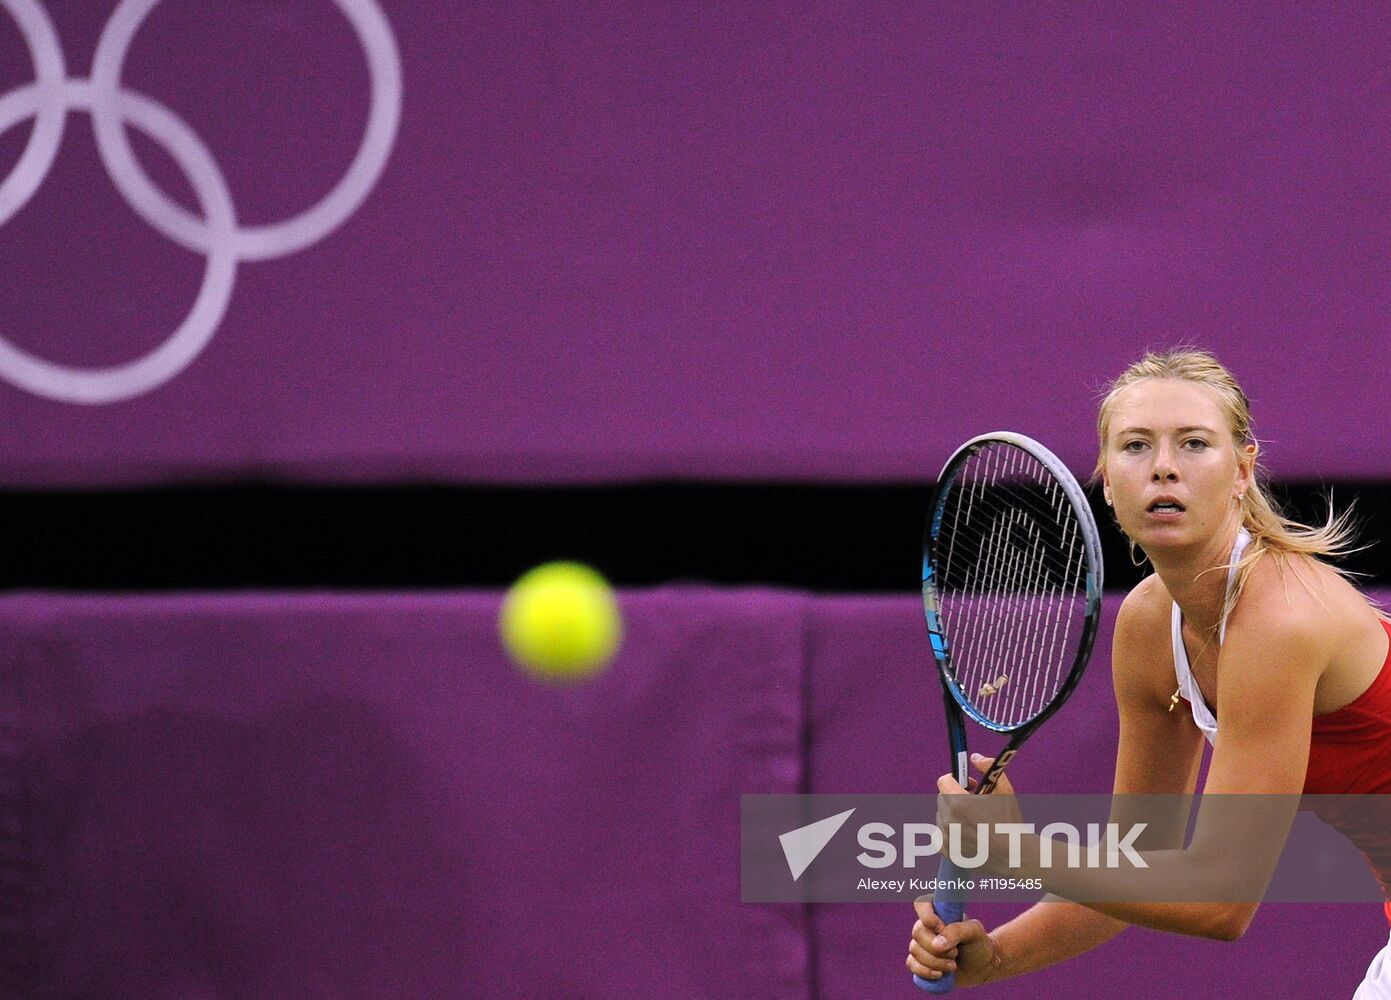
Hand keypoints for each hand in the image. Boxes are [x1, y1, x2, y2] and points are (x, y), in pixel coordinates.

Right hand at [906, 895, 1002, 986]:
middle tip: (956, 953)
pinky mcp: (920, 962)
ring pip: (915, 950)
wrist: (982, 967)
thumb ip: (956, 931)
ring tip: (953, 966)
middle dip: (937, 948)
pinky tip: (939, 975)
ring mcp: (922, 945)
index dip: (926, 916)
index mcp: (938, 913)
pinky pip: (911, 964)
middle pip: (917, 932)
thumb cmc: (978, 944)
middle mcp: (927, 927)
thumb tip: (936, 945)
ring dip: (935, 962)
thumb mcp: (974, 932)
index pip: (921, 904)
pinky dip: (924, 971)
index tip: (941, 928)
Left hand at [937, 754, 1024, 872]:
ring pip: (942, 817)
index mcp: (958, 802)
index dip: (956, 780)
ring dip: (953, 815)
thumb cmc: (1010, 822)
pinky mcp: (949, 853)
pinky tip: (964, 833)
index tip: (968, 785)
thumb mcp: (1004, 789)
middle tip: (975, 802)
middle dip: (955, 797)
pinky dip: (948, 834)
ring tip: (973, 820)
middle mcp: (948, 820)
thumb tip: (975, 757)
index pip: (943, 781)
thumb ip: (988, 768)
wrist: (1016, 854)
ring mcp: (947, 838)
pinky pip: (939, 837)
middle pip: (942, 799)